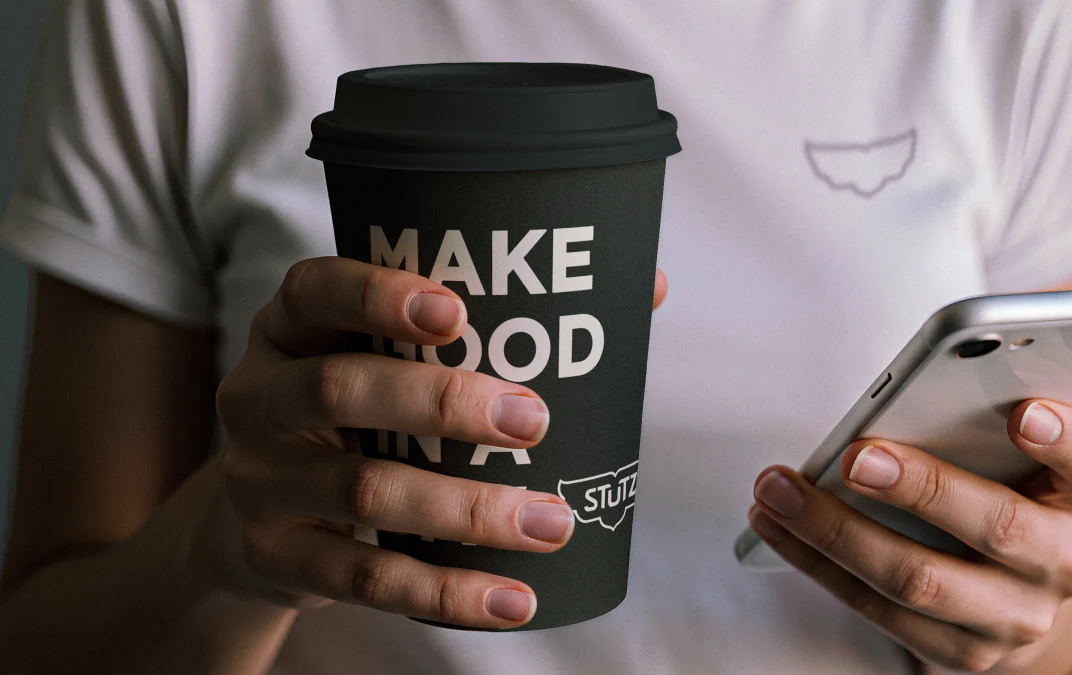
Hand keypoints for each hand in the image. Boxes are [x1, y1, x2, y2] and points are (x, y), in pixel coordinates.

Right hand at [203, 257, 666, 628]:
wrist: (267, 524)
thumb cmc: (364, 417)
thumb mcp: (392, 362)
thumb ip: (500, 321)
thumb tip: (644, 286)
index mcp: (291, 329)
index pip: (313, 290)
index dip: (377, 295)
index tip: (457, 312)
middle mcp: (259, 396)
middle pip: (338, 390)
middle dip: (441, 403)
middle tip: (532, 420)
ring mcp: (259, 481)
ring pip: (363, 492)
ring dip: (466, 511)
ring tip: (550, 521)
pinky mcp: (276, 556)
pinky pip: (363, 579)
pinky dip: (445, 593)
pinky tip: (512, 599)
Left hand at [748, 399, 1071, 671]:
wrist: (1014, 586)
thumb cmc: (999, 484)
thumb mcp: (1008, 449)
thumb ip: (975, 419)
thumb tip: (900, 393)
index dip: (1066, 438)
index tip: (1022, 412)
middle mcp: (1066, 559)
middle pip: (996, 525)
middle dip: (920, 488)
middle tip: (854, 457)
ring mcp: (1019, 615)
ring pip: (920, 578)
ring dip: (836, 531)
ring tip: (777, 491)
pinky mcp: (966, 654)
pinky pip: (879, 610)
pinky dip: (819, 564)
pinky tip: (778, 526)